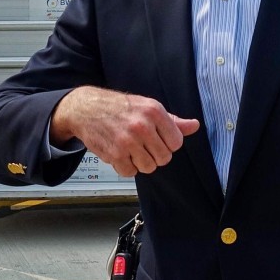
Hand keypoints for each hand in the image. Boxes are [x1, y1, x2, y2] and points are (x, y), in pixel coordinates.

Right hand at [50, 86, 200, 176]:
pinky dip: (125, 167)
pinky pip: (130, 172)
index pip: (176, 143)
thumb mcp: (147, 107)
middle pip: (164, 158)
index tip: (157, 139)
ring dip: (140, 162)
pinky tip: (120, 153)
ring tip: (131, 149)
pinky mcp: (114, 154)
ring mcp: (128, 141)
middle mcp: (142, 126)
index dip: (167, 144)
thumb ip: (172, 120)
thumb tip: (194, 126)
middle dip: (154, 155)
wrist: (85, 109)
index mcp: (154, 112)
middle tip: (142, 145)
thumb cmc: (118, 107)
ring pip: (149, 167)